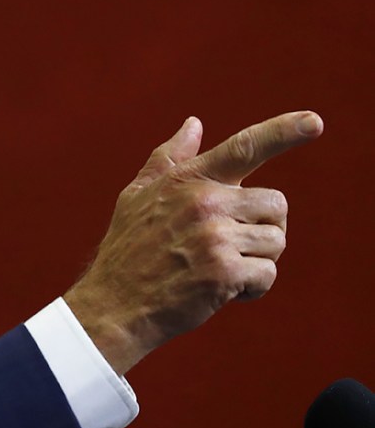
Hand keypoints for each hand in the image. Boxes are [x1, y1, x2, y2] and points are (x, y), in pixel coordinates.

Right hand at [63, 111, 323, 374]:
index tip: (314, 122)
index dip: (283, 132)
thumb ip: (169, 158)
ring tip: (218, 270)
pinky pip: (267, 274)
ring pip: (275, 242)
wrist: (113, 305)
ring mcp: (213, 236)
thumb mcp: (137, 196)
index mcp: (187, 180)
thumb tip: (194, 123)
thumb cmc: (127, 251)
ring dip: (256, 260)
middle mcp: (203, 201)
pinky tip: (221, 292)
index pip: (243, 148)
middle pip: (275, 205)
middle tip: (228, 248)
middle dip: (261, 229)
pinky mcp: (223, 271)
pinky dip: (252, 288)